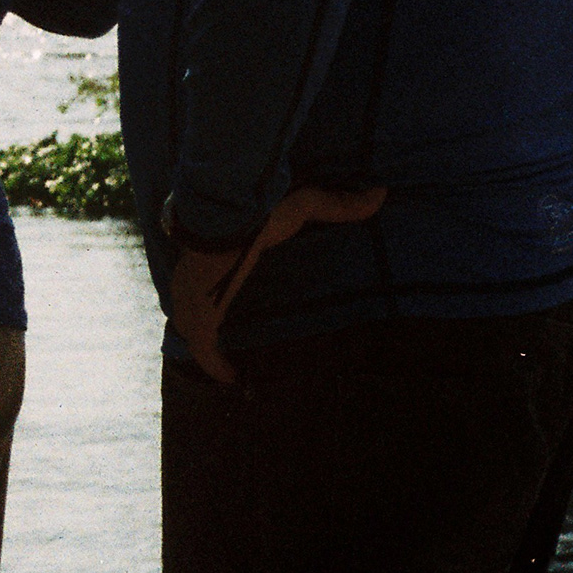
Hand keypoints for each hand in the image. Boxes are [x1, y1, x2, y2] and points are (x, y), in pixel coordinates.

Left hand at [166, 184, 388, 382]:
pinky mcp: (199, 322)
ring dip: (214, 345)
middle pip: (202, 307)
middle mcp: (198, 282)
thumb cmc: (253, 215)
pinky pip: (204, 352)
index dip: (223, 289)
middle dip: (216, 320)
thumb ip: (334, 204)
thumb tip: (379, 191)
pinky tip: (231, 381)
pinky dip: (215, 366)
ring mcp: (194, 303)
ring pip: (198, 331)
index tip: (237, 298)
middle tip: (242, 336)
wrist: (219, 225)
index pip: (215, 277)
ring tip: (239, 362)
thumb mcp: (298, 206)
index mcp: (216, 257)